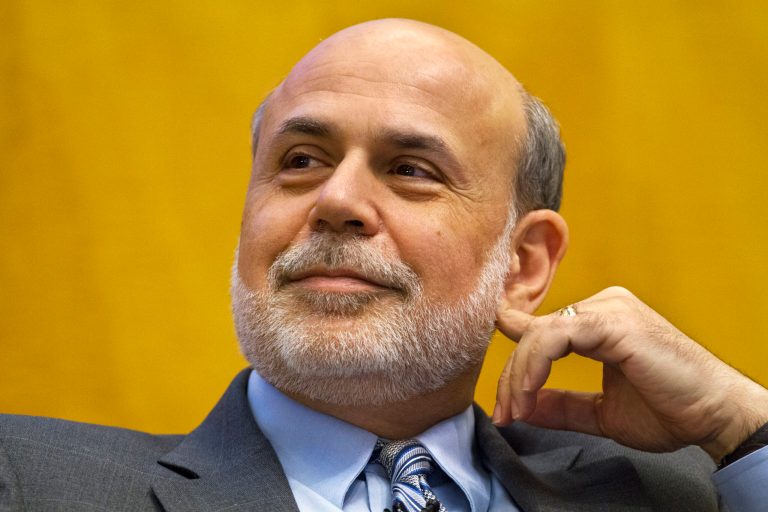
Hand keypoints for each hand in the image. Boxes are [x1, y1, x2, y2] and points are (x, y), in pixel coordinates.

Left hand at [493, 286, 767, 461]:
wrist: (715, 415)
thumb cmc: (669, 410)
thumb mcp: (601, 412)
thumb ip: (563, 406)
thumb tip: (524, 406)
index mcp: (600, 322)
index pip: (542, 328)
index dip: (514, 355)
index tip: (500, 393)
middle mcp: (602, 307)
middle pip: (534, 332)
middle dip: (511, 376)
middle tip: (505, 413)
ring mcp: (609, 310)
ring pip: (540, 333)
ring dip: (518, 374)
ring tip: (515, 409)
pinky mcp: (613, 322)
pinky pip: (556, 336)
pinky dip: (535, 365)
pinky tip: (529, 392)